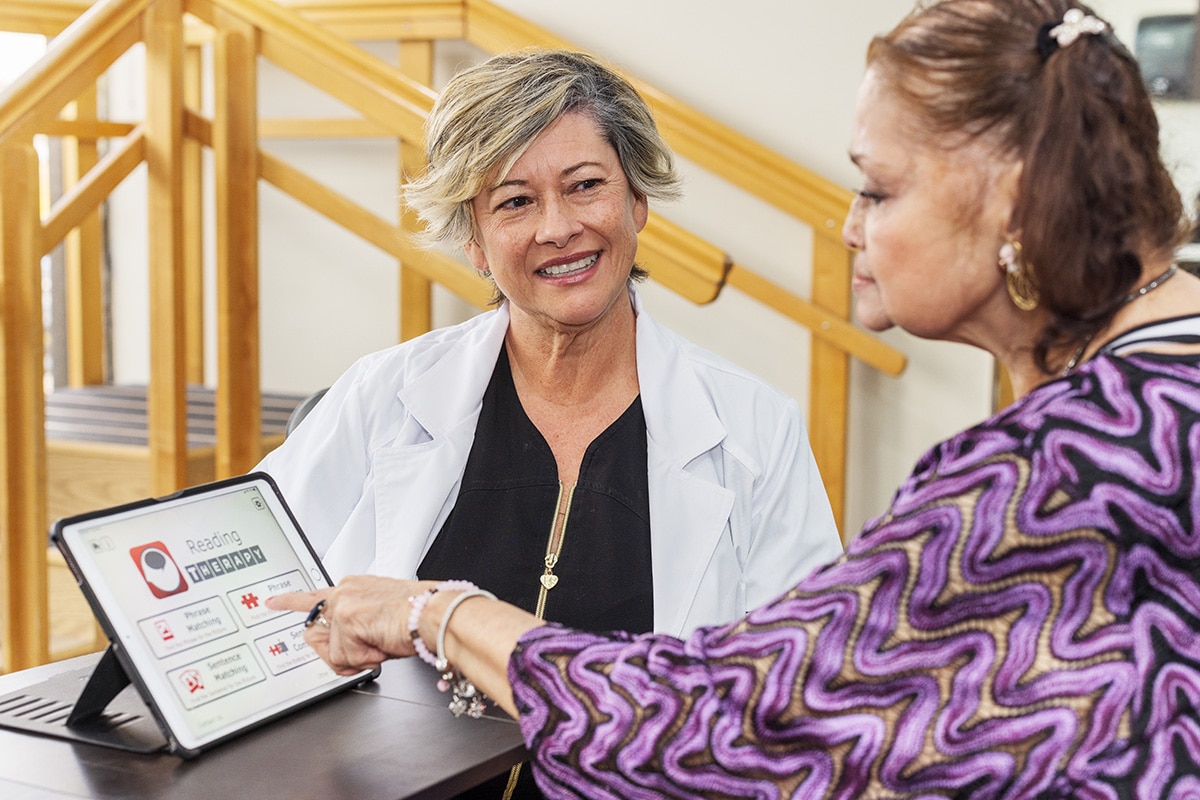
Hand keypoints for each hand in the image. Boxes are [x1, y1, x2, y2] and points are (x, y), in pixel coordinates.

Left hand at [266, 576, 434, 674]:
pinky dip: (366, 659)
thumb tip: (336, 648)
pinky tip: (383, 643)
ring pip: (334, 652)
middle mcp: (345, 591)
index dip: (290, 601)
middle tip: (370, 649)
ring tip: (384, 642)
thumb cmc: (420, 616)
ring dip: (359, 657)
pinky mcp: (347, 618)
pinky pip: (345, 658)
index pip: (315, 596)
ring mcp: (344, 604)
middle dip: (338, 653)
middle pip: (317, 635)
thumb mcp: (380, 622)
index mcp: (354, 588)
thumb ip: (354, 631)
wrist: (436, 614)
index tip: (272, 602)